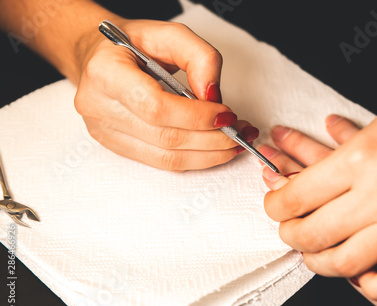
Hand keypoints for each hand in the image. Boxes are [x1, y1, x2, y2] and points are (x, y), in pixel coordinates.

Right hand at [74, 19, 258, 170]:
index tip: (227, 114)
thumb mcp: (170, 34)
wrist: (100, 56)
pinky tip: (214, 149)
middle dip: (212, 139)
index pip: (157, 107)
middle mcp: (98, 107)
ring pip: (166, 158)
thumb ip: (200, 58)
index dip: (197, 117)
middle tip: (240, 132)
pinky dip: (194, 159)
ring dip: (208, 154)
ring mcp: (104, 132)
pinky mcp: (116, 147)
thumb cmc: (134, 43)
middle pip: (166, 138)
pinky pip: (162, 163)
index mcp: (106, 73)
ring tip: (234, 143)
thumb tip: (214, 97)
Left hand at [259, 117, 376, 305]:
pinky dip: (372, 283)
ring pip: (344, 263)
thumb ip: (338, 160)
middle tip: (289, 230)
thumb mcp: (376, 126)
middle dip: (290, 235)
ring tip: (314, 254)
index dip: (275, 206)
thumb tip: (304, 182)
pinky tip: (362, 274)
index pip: (295, 196)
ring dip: (319, 262)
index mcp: (360, 158)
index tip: (275, 206)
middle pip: (312, 233)